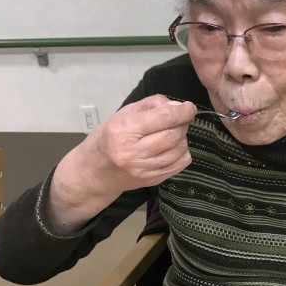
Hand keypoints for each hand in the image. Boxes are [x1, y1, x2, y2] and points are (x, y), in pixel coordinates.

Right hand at [48, 96, 195, 230]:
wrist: (95, 172)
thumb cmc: (108, 137)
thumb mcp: (123, 114)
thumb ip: (151, 105)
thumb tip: (177, 105)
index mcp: (124, 130)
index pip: (163, 118)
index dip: (182, 111)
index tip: (189, 107)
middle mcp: (134, 152)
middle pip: (174, 135)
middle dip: (182, 123)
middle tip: (178, 119)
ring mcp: (144, 169)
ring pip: (180, 150)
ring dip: (182, 138)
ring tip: (172, 133)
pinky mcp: (152, 180)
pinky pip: (180, 164)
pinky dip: (182, 153)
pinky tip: (172, 148)